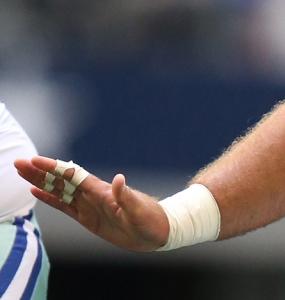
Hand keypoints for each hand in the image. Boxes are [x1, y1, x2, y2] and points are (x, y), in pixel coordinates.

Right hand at [14, 156, 169, 251]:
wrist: (157, 232)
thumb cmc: (150, 220)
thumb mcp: (139, 210)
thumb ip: (126, 196)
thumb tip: (119, 179)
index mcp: (101, 191)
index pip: (72, 176)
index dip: (54, 167)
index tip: (35, 160)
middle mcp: (92, 195)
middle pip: (61, 180)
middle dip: (40, 171)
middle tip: (19, 162)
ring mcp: (89, 205)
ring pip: (59, 190)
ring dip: (40, 181)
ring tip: (22, 173)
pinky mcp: (88, 218)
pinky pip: (64, 206)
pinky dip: (49, 199)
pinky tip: (36, 192)